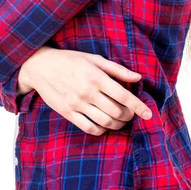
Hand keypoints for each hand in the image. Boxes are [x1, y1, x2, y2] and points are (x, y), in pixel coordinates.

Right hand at [18, 47, 152, 134]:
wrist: (41, 66)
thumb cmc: (70, 60)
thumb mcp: (94, 59)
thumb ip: (117, 69)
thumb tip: (137, 77)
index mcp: (96, 76)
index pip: (123, 95)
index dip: (138, 106)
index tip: (149, 114)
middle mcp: (88, 92)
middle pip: (116, 112)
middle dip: (129, 116)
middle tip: (132, 113)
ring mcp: (77, 104)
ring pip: (105, 122)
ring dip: (118, 124)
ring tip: (122, 120)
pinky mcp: (68, 113)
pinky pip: (89, 128)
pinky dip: (102, 130)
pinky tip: (105, 124)